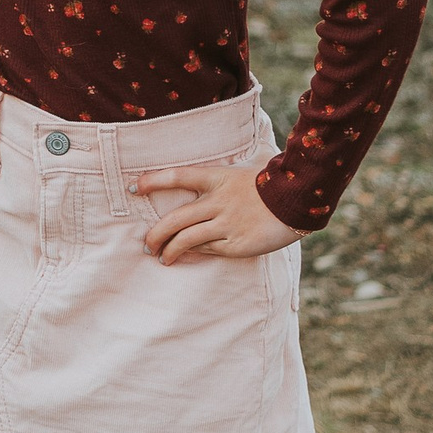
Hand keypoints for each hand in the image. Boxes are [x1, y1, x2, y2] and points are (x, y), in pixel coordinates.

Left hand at [134, 157, 301, 261]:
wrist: (297, 200)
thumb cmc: (265, 187)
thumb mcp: (237, 176)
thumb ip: (213, 187)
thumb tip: (189, 204)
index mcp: (216, 178)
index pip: (177, 176)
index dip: (153, 181)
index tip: (134, 188)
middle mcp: (218, 201)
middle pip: (175, 218)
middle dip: (156, 233)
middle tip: (146, 243)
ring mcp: (226, 224)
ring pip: (187, 239)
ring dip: (169, 250)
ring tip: (161, 257)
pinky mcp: (236, 244)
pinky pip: (208, 250)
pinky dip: (193, 253)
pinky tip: (186, 256)